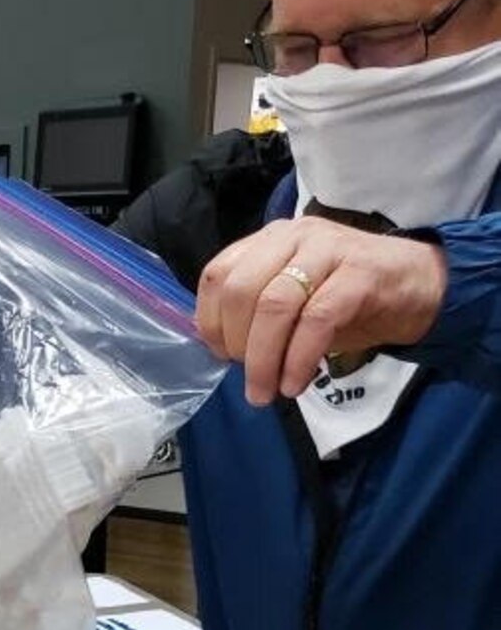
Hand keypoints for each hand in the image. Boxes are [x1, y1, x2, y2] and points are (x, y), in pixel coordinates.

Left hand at [197, 220, 447, 405]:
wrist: (419, 286)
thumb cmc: (349, 299)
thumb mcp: (294, 303)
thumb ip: (256, 317)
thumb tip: (222, 352)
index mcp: (270, 241)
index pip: (218, 274)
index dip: (211, 322)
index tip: (223, 356)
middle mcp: (295, 237)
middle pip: (240, 291)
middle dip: (236, 345)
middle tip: (250, 379)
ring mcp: (328, 250)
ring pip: (274, 305)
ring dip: (263, 360)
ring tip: (266, 392)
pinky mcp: (359, 274)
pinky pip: (316, 320)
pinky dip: (298, 359)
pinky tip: (295, 383)